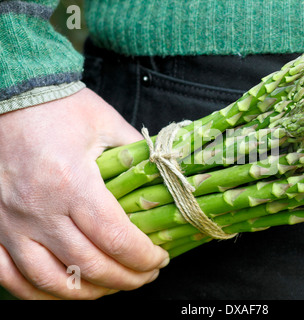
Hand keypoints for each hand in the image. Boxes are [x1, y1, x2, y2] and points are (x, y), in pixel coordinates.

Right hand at [0, 88, 168, 298]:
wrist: (12, 98)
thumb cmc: (60, 108)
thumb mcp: (107, 124)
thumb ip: (138, 154)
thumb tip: (165, 176)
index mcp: (71, 183)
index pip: (115, 239)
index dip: (144, 257)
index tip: (160, 259)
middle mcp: (38, 209)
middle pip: (89, 266)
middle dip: (127, 279)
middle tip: (146, 275)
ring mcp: (10, 223)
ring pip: (51, 281)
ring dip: (89, 293)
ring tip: (114, 286)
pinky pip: (10, 277)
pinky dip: (40, 293)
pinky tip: (65, 291)